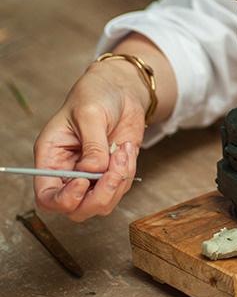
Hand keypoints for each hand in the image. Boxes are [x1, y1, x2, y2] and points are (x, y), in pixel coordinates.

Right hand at [33, 60, 146, 221]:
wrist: (120, 88)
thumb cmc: (95, 94)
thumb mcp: (90, 114)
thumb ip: (92, 145)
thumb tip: (94, 171)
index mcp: (51, 158)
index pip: (47, 196)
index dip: (63, 199)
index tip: (83, 182)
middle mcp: (69, 171)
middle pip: (76, 209)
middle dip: (98, 197)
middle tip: (112, 173)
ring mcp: (92, 175)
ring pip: (102, 203)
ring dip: (117, 182)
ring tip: (123, 151)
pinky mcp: (113, 172)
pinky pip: (121, 187)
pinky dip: (128, 172)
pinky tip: (127, 147)